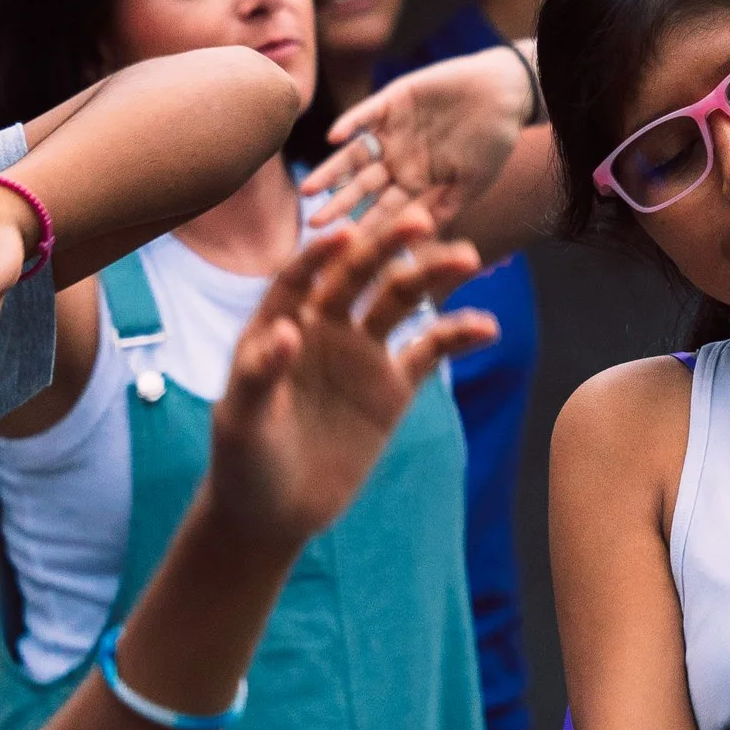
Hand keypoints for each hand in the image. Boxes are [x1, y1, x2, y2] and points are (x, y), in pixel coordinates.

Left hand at [203, 194, 496, 545]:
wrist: (275, 511)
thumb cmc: (244, 461)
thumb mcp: (242, 420)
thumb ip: (258, 372)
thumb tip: (288, 331)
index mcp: (277, 324)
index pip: (300, 278)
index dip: (320, 255)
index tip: (346, 235)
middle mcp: (322, 328)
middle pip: (358, 276)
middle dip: (387, 246)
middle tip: (421, 218)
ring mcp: (361, 354)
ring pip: (399, 303)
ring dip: (431, 276)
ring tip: (466, 257)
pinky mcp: (392, 387)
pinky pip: (430, 352)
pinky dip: (457, 336)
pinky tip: (487, 327)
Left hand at [300, 46, 533, 228]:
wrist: (505, 93)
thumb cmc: (495, 142)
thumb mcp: (472, 183)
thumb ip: (445, 209)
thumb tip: (420, 243)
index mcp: (416, 181)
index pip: (385, 209)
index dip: (365, 227)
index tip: (345, 250)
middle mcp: (398, 159)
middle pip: (361, 185)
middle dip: (339, 204)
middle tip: (314, 224)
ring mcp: (393, 131)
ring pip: (354, 153)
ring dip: (332, 170)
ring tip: (309, 188)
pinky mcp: (393, 100)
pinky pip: (366, 114)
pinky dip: (351, 124)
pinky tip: (335, 137)